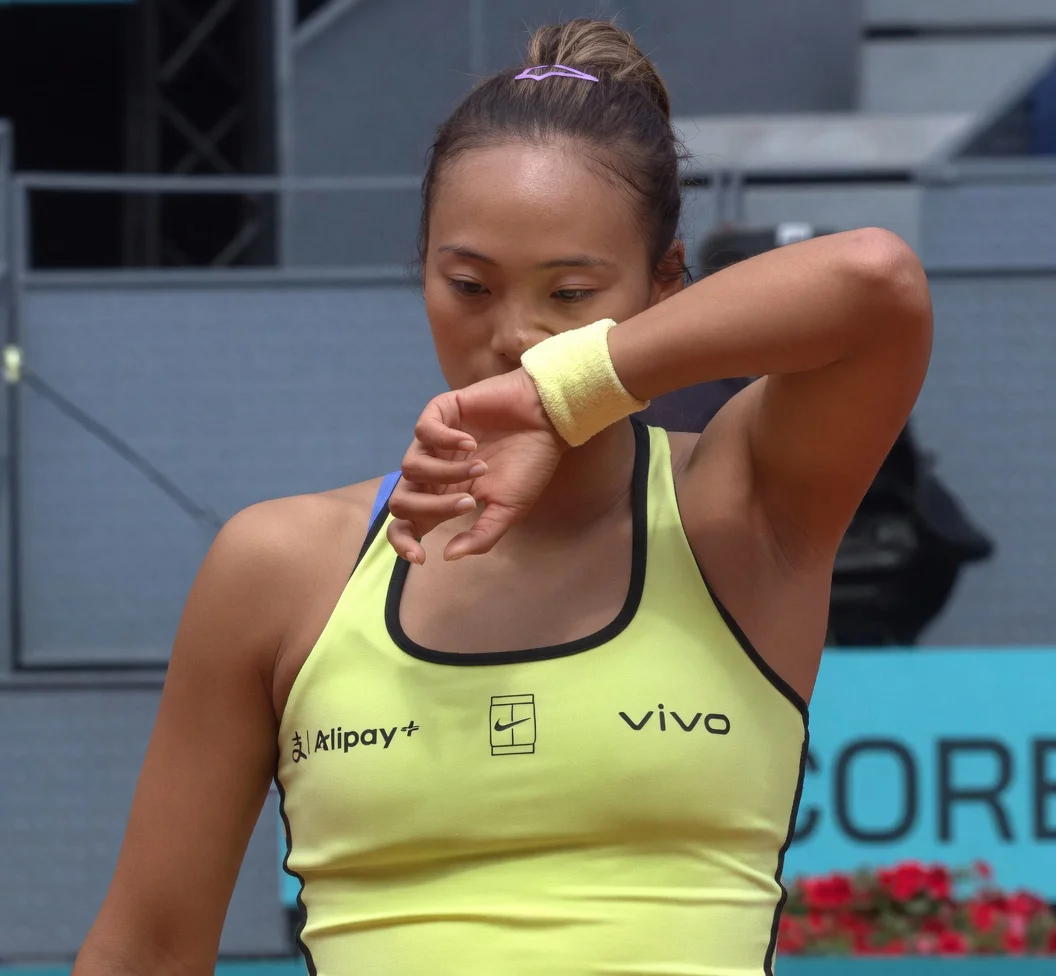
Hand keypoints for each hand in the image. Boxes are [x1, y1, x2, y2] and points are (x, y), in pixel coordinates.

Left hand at [387, 368, 565, 562]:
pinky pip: (423, 430)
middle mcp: (433, 472)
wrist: (548, 420)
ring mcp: (434, 442)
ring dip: (447, 473)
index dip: (403, 541)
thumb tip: (448, 557)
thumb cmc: (529, 464)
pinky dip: (445, 440)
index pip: (407, 522)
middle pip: (400, 500)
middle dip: (429, 508)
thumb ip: (481, 536)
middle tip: (468, 503)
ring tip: (481, 467)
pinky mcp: (441, 412)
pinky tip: (471, 443)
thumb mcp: (508, 509)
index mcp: (445, 497)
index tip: (422, 556)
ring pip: (410, 467)